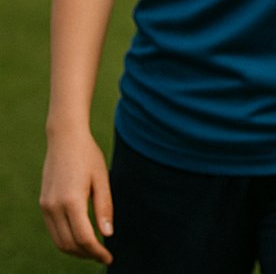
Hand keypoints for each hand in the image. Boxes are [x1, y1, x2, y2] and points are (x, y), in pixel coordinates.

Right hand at [40, 126, 113, 262]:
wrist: (64, 139)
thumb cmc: (88, 156)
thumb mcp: (102, 179)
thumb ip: (104, 207)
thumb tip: (107, 234)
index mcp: (71, 201)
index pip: (84, 238)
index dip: (97, 252)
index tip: (109, 258)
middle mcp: (54, 207)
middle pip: (69, 244)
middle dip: (86, 255)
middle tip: (104, 256)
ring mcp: (46, 206)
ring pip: (58, 240)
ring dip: (75, 250)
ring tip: (94, 250)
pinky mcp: (43, 204)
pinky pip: (53, 230)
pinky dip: (66, 239)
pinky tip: (81, 237)